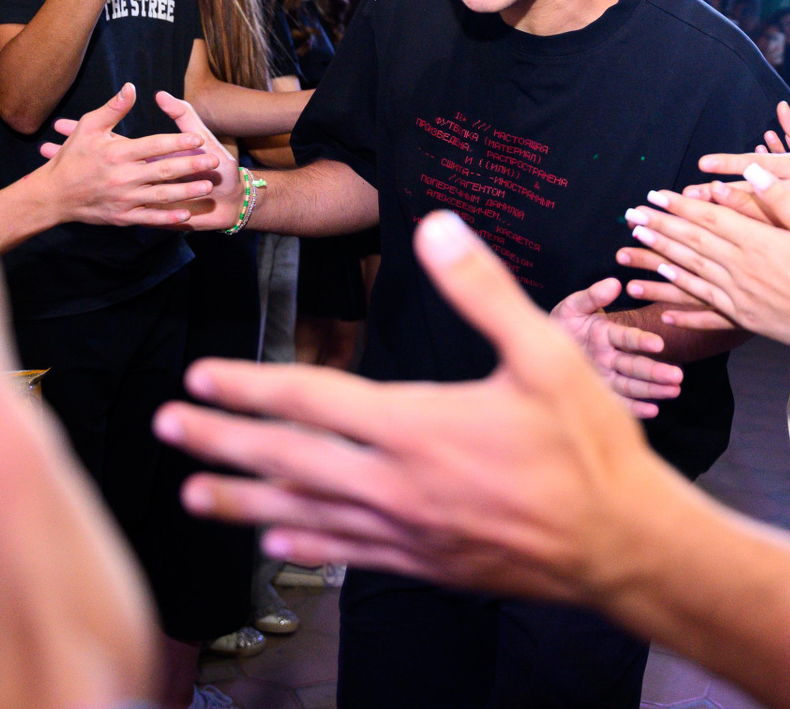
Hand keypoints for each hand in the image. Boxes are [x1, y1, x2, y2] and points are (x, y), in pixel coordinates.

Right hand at [33, 84, 223, 227]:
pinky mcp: (122, 216)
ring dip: (186, 191)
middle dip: (191, 166)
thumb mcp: (88, 128)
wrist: (52, 196)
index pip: (155, 145)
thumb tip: (131, 87)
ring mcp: (124, 198)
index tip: (199, 139)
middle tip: (214, 162)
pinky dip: (168, 217)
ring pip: (161, 195)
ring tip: (207, 186)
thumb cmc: (72, 158)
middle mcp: (122, 176)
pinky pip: (149, 217)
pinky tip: (186, 213)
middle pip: (163, 170)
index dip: (178, 142)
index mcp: (117, 153)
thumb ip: (113, 109)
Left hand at [156, 210, 689, 605]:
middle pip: (288, 459)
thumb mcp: (547, 353)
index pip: (311, 400)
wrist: (623, 546)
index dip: (250, 385)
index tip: (201, 374)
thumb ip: (484, 289)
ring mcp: (406, 533)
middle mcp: (396, 486)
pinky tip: (275, 540)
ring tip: (192, 493)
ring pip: (303, 514)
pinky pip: (346, 553)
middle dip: (221, 441)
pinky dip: (303, 543)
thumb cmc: (589, 447)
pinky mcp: (424, 565)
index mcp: (418, 427)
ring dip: (242, 500)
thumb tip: (438, 225)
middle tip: (167, 425)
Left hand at [621, 168, 789, 351]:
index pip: (708, 217)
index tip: (655, 195)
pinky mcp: (743, 318)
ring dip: (659, 260)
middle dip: (659, 227)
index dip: (678, 206)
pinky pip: (705, 310)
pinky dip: (682, 308)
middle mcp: (740, 268)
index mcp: (756, 241)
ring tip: (634, 249)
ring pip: (690, 274)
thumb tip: (751, 170)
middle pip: (691, 243)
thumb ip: (780, 198)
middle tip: (631, 216)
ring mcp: (738, 296)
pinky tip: (662, 308)